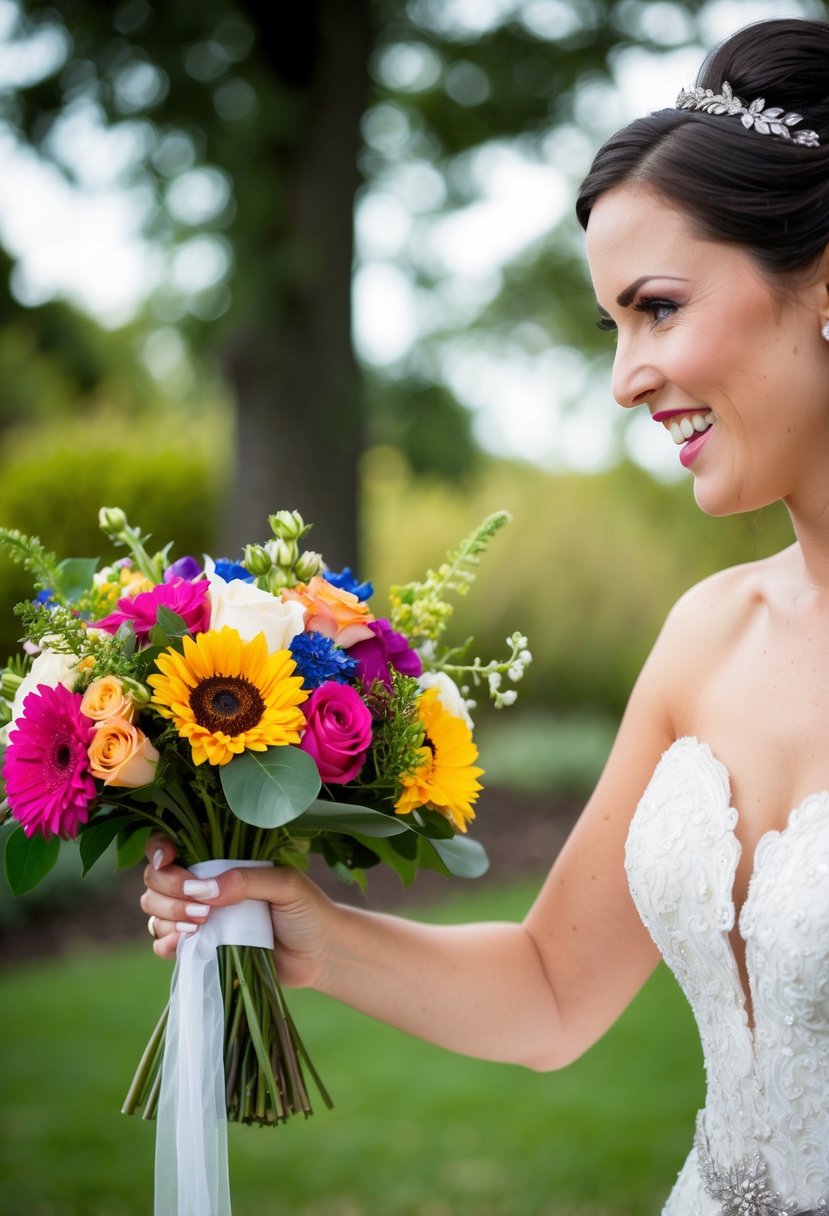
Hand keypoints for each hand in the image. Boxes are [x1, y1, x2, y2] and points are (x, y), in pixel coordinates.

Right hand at [140, 834, 333, 986]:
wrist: (319, 954)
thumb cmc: (307, 909)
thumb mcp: (285, 885)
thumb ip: (248, 881)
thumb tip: (206, 890)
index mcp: (220, 859)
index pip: (171, 845)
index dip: (159, 850)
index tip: (169, 861)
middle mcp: (202, 884)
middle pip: (155, 878)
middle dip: (169, 889)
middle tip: (203, 906)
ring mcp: (197, 916)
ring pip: (154, 909)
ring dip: (168, 915)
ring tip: (200, 925)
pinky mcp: (199, 947)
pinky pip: (163, 943)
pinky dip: (166, 943)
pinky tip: (185, 944)